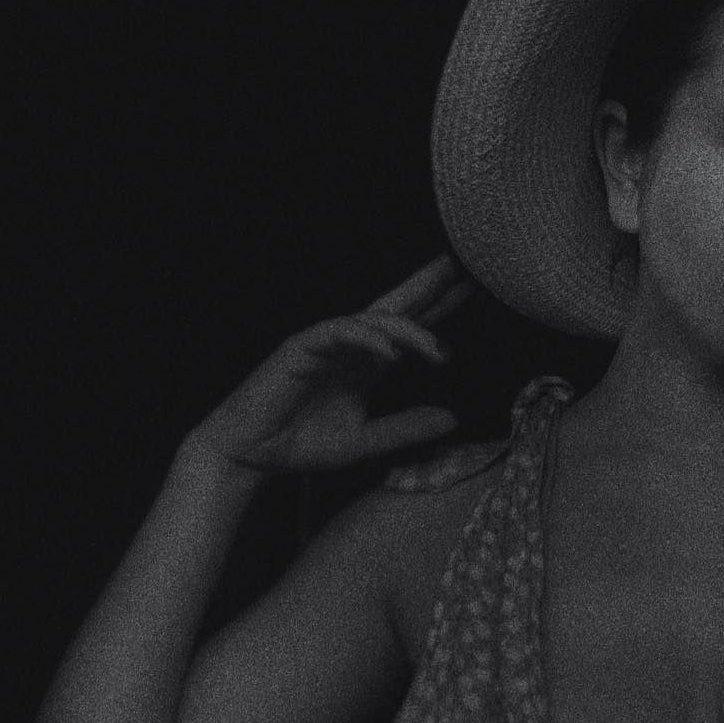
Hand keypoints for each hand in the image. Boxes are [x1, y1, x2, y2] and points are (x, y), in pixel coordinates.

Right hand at [187, 255, 473, 473]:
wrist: (253, 454)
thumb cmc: (302, 444)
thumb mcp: (366, 442)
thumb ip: (406, 428)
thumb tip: (452, 419)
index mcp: (366, 364)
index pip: (409, 329)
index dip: (439, 309)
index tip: (471, 290)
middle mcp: (350, 348)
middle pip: (395, 307)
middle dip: (428, 286)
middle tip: (463, 268)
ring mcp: (325, 344)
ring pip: (372, 320)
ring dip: (407, 330)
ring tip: (436, 349)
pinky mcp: (301, 348)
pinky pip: (338, 333)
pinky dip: (366, 339)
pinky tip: (391, 352)